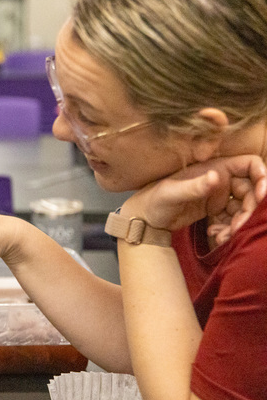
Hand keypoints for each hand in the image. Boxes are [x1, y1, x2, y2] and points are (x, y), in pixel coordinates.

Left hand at [122, 155, 266, 243]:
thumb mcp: (172, 192)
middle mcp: (220, 179)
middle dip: (249, 209)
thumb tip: (216, 176)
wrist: (144, 218)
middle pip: (251, 190)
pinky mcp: (215, 211)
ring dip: (239, 222)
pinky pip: (232, 219)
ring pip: (243, 207)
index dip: (262, 176)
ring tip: (222, 235)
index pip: (250, 164)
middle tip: (238, 226)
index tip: (262, 194)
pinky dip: (229, 229)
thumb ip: (195, 186)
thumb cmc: (154, 199)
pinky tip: (215, 235)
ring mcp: (218, 196)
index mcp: (214, 167)